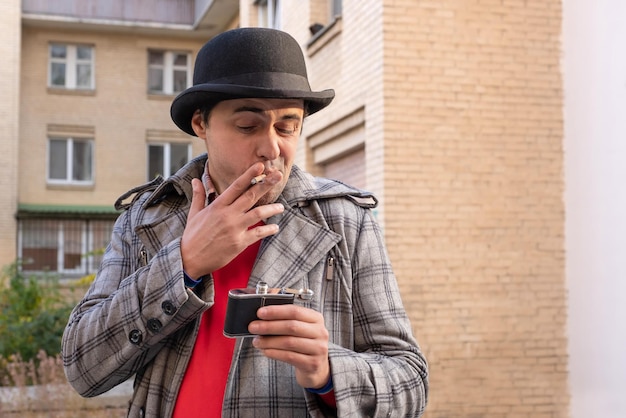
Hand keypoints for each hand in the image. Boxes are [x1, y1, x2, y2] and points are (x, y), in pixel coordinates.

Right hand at [180, 162, 284, 277]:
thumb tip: (196, 180)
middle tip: (278, 176)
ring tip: (281, 207)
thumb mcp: (194, 213)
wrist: (190, 259)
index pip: (236, 186)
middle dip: (266, 184)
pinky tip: (275, 228)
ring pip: (258, 213)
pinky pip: (258, 234)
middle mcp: (227, 215)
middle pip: (250, 196)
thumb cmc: (192, 236)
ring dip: (271, 209)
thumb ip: (199, 195)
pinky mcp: (239, 243)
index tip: (260, 166)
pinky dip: (268, 230)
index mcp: (217, 206)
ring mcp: (234, 229)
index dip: (249, 174)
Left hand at [249, 304, 330, 388]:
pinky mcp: (312, 363)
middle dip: (269, 326)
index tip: (260, 313)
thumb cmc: (303, 342)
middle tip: (253, 327)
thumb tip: (265, 306)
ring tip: (257, 341)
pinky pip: (289, 357)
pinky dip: (274, 353)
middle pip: (292, 326)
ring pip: (289, 342)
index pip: (295, 311)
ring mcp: (318, 349)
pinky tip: (265, 351)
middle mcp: (320, 332)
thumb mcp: (300, 327)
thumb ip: (285, 316)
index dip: (276, 311)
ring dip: (269, 341)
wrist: (316, 366)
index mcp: (316, 318)